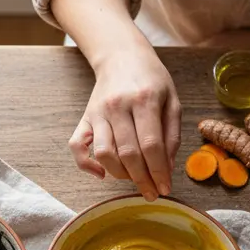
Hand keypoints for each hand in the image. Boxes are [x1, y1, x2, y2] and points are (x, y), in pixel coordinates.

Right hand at [69, 48, 181, 200]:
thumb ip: (171, 135)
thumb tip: (166, 169)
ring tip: (133, 178)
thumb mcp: (172, 100)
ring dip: (120, 175)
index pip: (151, 145)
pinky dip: (87, 165)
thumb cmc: (151, 80)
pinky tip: (102, 174)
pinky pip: (77, 147)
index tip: (165, 188)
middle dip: (142, 179)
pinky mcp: (85, 118)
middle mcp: (118, 106)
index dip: (158, 172)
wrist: (121, 56)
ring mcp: (97, 112)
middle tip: (151, 193)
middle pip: (128, 154)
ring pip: (104, 154)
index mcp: (144, 99)